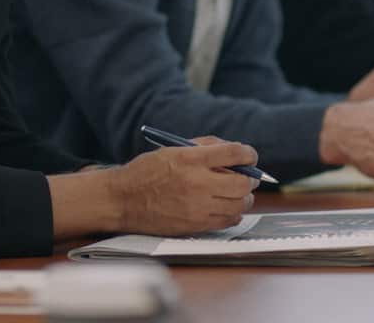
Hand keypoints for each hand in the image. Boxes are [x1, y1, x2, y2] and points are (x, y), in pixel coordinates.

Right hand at [106, 138, 258, 234]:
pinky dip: (233, 213)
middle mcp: (197, 182)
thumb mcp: (172, 149)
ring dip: (244, 197)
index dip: (249, 153)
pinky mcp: (196, 225)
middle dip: (251, 178)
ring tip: (237, 194)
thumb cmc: (146, 172)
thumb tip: (233, 151)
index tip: (250, 156)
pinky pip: (228, 220)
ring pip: (240, 204)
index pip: (234, 153)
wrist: (122, 200)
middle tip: (248, 177)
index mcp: (190, 159)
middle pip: (243, 182)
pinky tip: (227, 207)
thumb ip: (204, 147)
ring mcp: (198, 206)